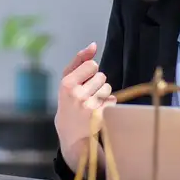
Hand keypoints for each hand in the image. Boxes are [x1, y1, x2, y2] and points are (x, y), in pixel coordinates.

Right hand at [54, 43, 115, 164]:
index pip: (92, 65)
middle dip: (97, 83)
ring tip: (92, 102)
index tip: (84, 81)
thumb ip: (79, 61)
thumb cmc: (69, 103)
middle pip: (101, 76)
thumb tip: (93, 44)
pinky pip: (113, 99)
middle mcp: (77, 94)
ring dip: (103, 93)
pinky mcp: (100, 116)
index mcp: (66, 84)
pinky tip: (98, 110)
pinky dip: (108, 103)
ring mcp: (89, 106)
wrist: (71, 134)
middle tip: (87, 94)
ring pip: (108, 87)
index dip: (90, 72)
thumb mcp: (67, 81)